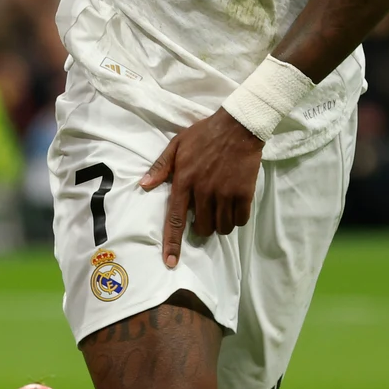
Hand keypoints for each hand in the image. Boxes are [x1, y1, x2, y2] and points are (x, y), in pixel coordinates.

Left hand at [138, 108, 263, 268]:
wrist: (238, 126)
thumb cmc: (204, 134)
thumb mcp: (177, 144)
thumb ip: (160, 166)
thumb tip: (144, 185)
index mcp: (184, 180)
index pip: (175, 218)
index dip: (172, 243)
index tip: (170, 262)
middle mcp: (204, 190)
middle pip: (201, 227)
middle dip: (202, 226)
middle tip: (205, 211)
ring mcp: (225, 193)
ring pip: (221, 227)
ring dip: (219, 224)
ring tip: (220, 209)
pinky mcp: (244, 193)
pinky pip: (240, 220)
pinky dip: (236, 219)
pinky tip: (234, 207)